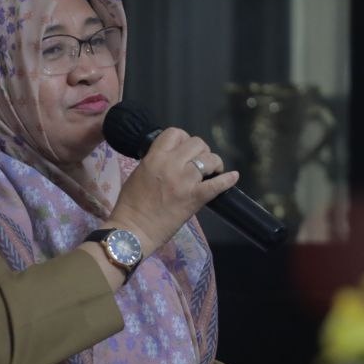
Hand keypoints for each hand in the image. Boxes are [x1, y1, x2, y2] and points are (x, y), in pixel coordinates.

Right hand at [108, 128, 237, 253]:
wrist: (133, 230)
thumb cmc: (130, 204)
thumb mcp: (138, 173)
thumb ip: (154, 161)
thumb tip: (170, 158)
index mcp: (154, 158)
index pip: (174, 133)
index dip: (182, 138)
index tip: (184, 149)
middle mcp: (171, 164)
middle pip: (196, 143)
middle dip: (200, 150)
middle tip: (199, 162)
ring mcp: (185, 181)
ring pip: (209, 159)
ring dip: (213, 163)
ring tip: (212, 170)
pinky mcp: (195, 198)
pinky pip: (217, 184)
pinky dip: (227, 180)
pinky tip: (233, 177)